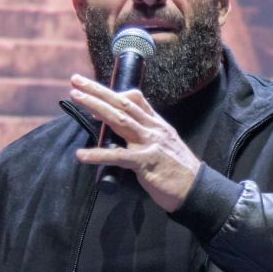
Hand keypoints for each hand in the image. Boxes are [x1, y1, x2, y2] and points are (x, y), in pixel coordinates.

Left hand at [70, 74, 200, 211]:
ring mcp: (150, 144)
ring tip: (75, 98)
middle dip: (98, 90)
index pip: (135, 99)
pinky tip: (81, 155)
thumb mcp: (166, 145)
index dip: (113, 94)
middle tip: (76, 81)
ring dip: (95, 107)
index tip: (94, 93)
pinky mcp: (145, 163)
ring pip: (119, 120)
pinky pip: (118, 156)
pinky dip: (97, 155)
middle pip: (122, 103)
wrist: (197, 190)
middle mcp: (153, 129)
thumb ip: (149, 136)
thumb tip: (130, 133)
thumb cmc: (179, 171)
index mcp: (157, 124)